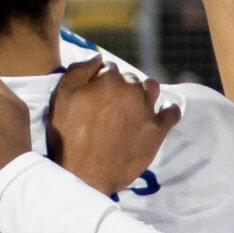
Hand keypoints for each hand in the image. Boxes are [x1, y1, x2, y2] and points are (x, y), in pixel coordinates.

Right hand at [47, 58, 174, 195]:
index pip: (109, 69)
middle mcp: (132, 90)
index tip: (97, 93)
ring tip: (134, 106)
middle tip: (112, 106)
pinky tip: (160, 115)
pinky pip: (172, 113)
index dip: (102, 80)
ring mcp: (147, 110)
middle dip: (122, 87)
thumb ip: (79, 71)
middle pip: (130, 79)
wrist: (85, 175)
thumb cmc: (68, 137)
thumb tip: (98, 57)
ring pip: (151, 89)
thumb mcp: (61, 98)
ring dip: (144, 93)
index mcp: (109, 79)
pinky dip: (168, 111)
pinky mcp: (157, 131)